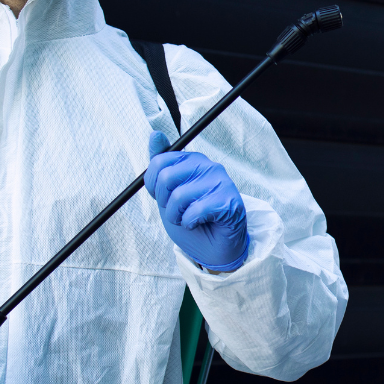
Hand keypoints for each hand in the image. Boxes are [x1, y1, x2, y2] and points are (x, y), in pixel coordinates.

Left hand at [145, 131, 248, 271]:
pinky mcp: (229, 200)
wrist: (214, 249)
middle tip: (179, 211)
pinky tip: (200, 223)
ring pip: (179, 196)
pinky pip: (194, 211)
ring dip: (177, 216)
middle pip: (166, 177)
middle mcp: (208, 166)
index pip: (159, 161)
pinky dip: (190, 223)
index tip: (163, 197)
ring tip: (190, 219)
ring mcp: (221, 181)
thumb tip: (155, 134)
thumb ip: (161, 165)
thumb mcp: (168, 192)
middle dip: (166, 202)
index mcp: (193, 160)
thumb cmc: (192, 219)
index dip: (154, 185)